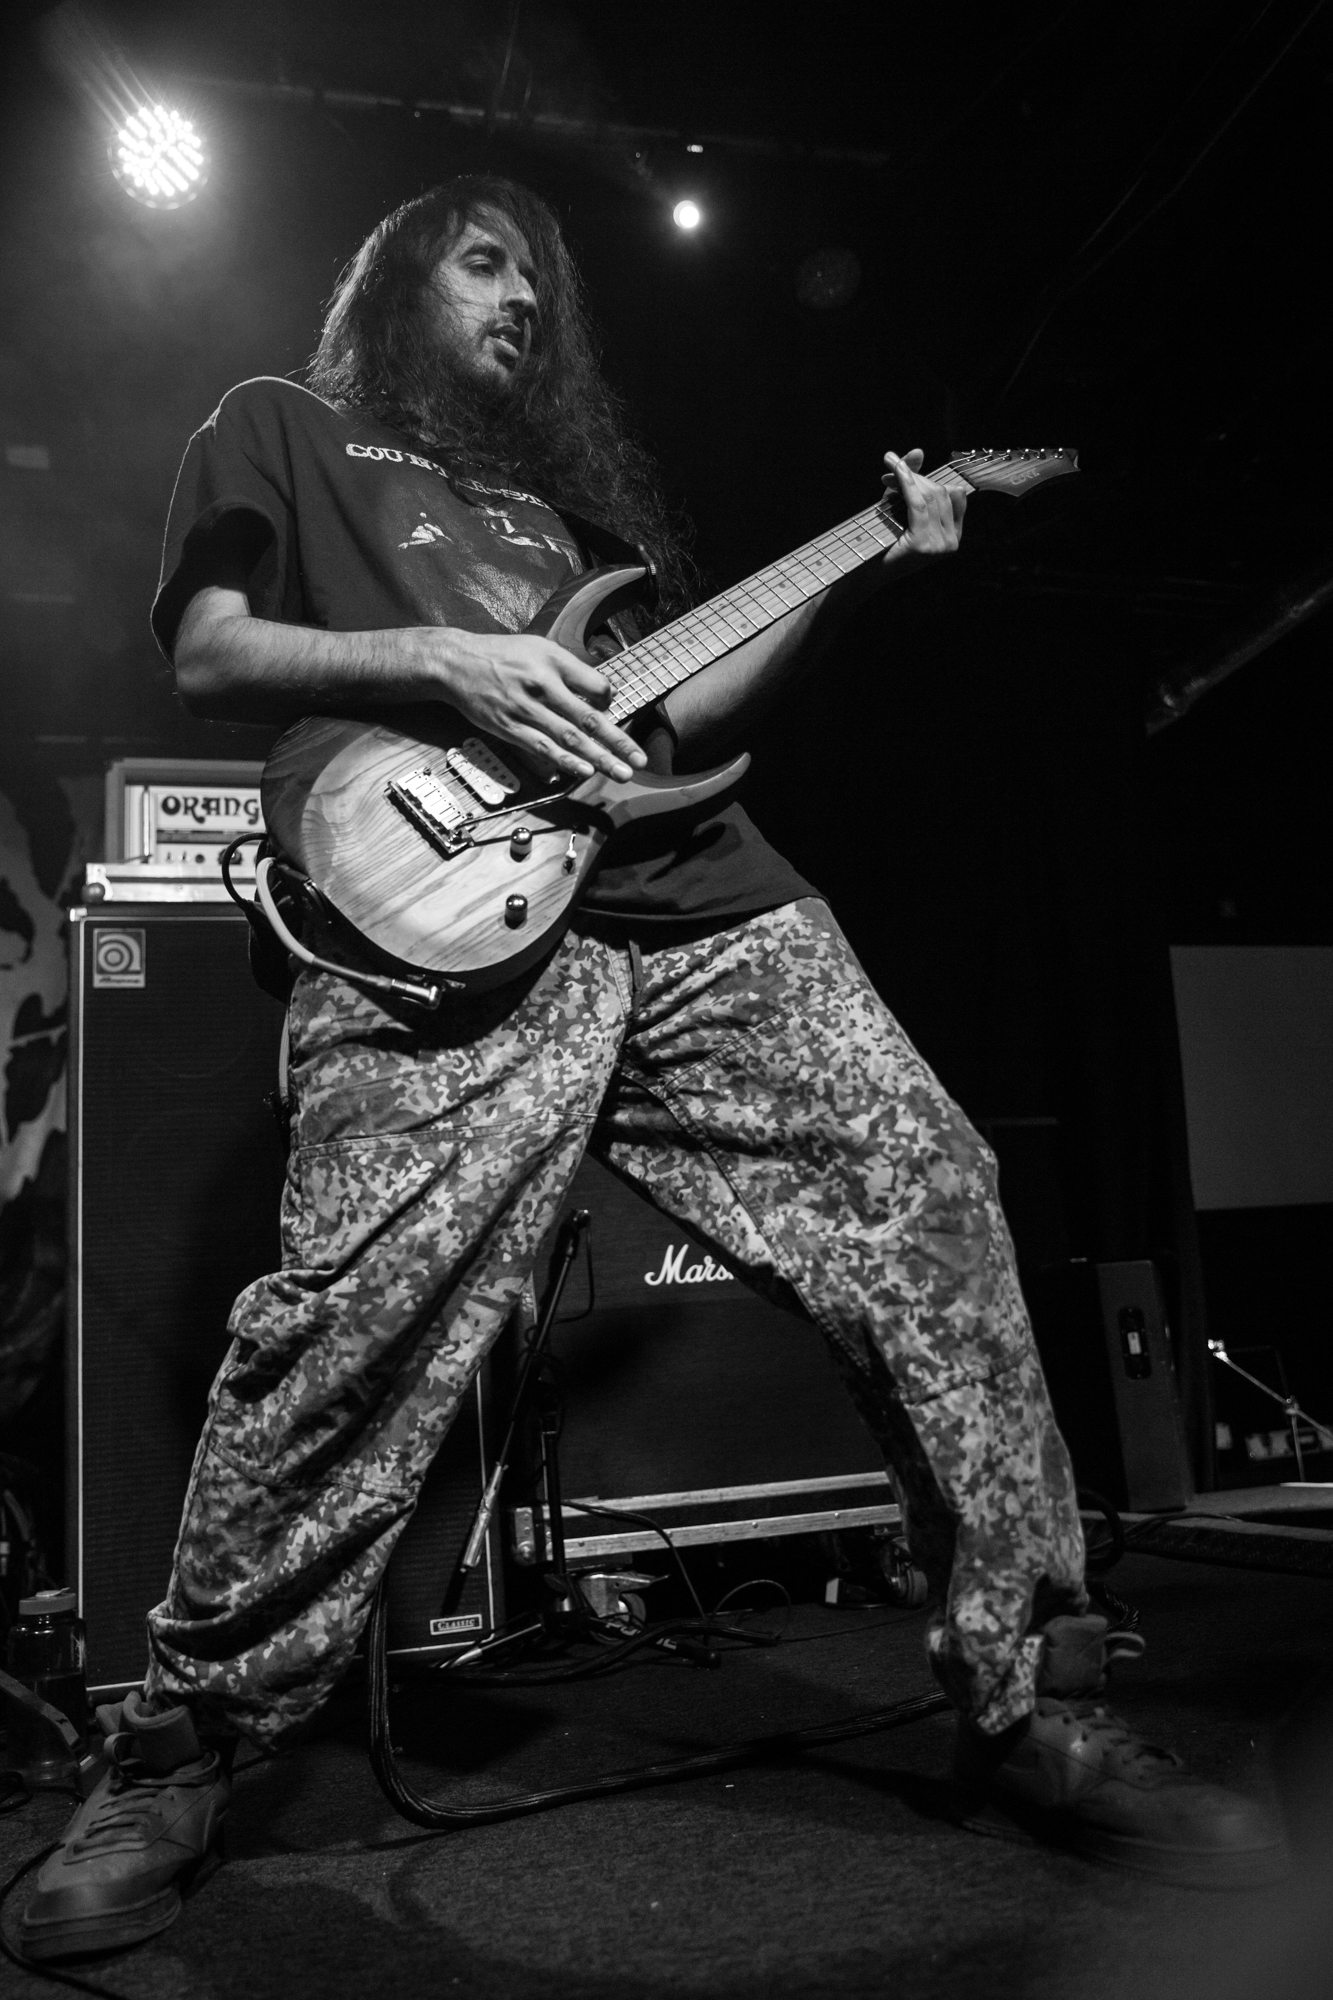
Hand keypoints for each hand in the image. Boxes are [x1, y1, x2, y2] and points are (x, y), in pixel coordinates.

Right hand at [426, 629, 646, 782]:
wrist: (457, 663)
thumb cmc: (503, 656)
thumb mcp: (540, 647)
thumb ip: (570, 669)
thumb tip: (601, 694)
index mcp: (553, 662)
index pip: (596, 686)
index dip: (610, 702)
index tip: (613, 712)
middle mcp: (542, 685)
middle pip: (588, 718)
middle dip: (617, 742)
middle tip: (639, 760)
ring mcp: (525, 709)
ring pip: (569, 738)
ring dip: (598, 758)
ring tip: (621, 773)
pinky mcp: (509, 728)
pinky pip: (542, 748)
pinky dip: (565, 761)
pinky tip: (584, 770)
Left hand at [880, 447, 966, 567]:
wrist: (864, 572)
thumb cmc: (883, 540)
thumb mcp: (901, 506)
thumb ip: (912, 481)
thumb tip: (918, 450)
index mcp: (954, 536)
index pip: (954, 494)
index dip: (930, 477)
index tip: (904, 470)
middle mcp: (951, 543)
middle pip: (940, 493)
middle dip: (916, 476)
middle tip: (892, 467)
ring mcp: (939, 546)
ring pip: (930, 496)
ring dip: (908, 477)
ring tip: (890, 468)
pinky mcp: (923, 544)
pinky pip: (917, 503)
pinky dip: (906, 483)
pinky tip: (896, 470)